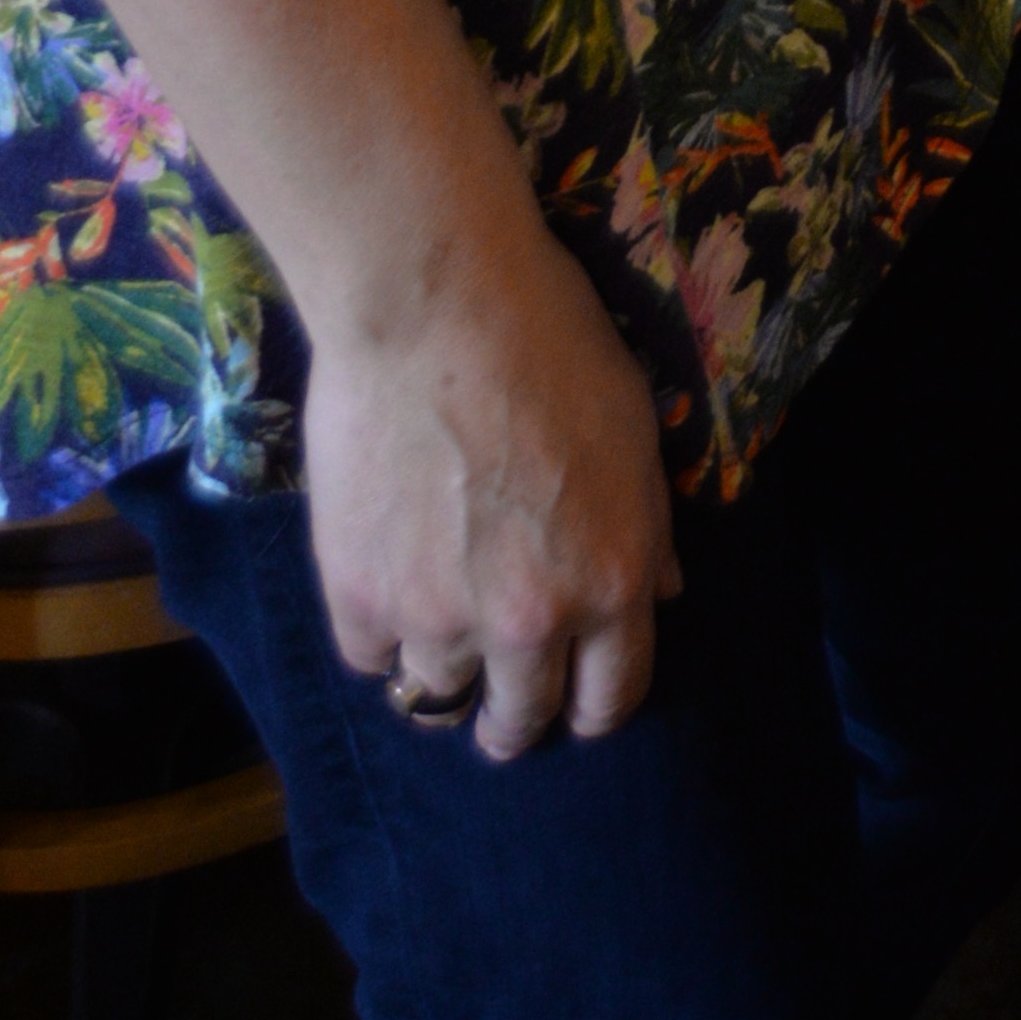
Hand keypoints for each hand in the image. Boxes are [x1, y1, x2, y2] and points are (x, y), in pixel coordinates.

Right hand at [302, 224, 683, 750]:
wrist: (434, 300)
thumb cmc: (551, 340)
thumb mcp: (634, 427)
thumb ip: (647, 524)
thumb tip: (662, 593)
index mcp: (611, 582)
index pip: (612, 698)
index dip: (594, 707)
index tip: (574, 705)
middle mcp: (530, 621)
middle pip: (521, 719)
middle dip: (515, 717)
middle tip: (500, 707)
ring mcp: (437, 616)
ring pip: (438, 696)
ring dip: (443, 670)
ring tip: (436, 636)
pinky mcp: (358, 594)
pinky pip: (368, 656)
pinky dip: (378, 634)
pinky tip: (385, 591)